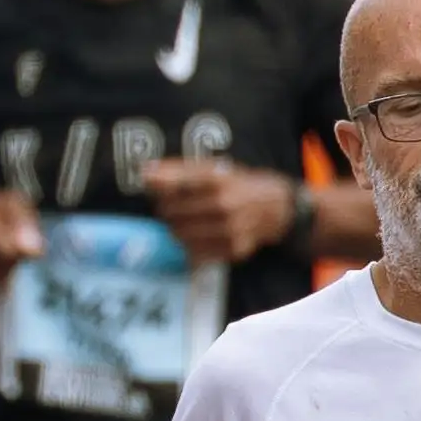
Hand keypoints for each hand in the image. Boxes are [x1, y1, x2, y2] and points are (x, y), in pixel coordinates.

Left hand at [139, 155, 295, 270]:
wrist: (276, 208)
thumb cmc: (237, 184)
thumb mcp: (210, 168)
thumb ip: (175, 170)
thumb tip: (143, 173)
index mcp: (217, 180)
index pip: (170, 188)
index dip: (158, 189)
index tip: (155, 187)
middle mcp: (223, 206)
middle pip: (170, 213)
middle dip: (165, 209)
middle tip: (173, 205)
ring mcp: (229, 230)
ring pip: (179, 235)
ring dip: (175, 227)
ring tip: (186, 219)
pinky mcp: (233, 250)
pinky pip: (195, 252)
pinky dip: (191, 243)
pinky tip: (200, 233)